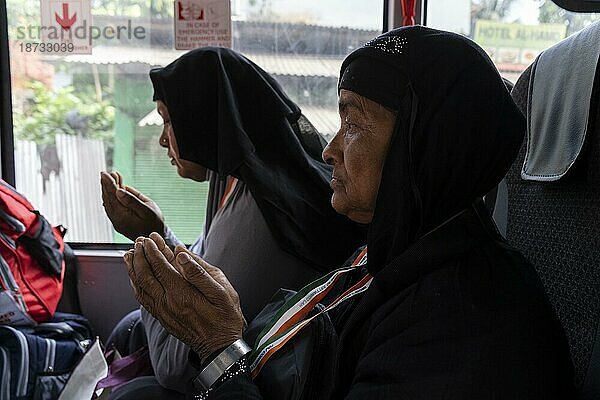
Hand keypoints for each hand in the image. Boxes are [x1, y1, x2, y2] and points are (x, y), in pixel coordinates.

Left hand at [101, 171, 164, 240]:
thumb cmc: (155, 223)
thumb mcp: (148, 210)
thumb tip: (118, 190)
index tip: (105, 173)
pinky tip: (114, 191)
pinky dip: (112, 197)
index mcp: (122, 216)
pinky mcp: (119, 222)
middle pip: (108, 199)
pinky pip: (112, 207)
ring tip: (111, 178)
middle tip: (106, 173)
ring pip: (108, 203)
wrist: (156, 238)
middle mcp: (116, 219)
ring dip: (109, 190)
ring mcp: (116, 221)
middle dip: (107, 185)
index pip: (112, 196)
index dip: (109, 183)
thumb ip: (132, 200)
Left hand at [124, 233, 244, 360]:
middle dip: (140, 255)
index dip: (153, 251)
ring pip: (140, 287)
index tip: (150, 238)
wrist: (220, 346)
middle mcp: (168, 304)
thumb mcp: (221, 291)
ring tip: (130, 254)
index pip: (161, 267)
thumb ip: (199, 271)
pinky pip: (143, 299)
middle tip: (139, 241)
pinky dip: (136, 285)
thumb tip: (181, 253)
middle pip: (145, 275)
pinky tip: (135, 277)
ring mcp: (163, 312)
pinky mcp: (162, 318)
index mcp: (182, 294)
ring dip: (134, 269)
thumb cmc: (225, 317)